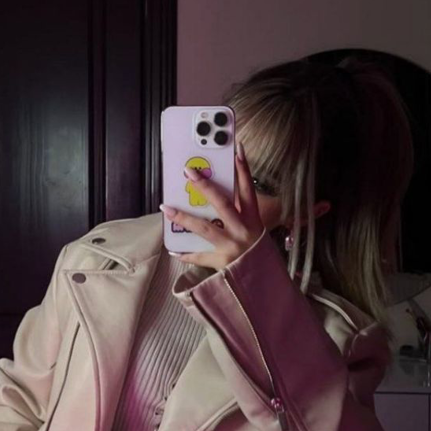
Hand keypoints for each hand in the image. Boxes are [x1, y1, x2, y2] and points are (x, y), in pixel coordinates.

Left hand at [160, 144, 263, 271]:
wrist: (263, 280)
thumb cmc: (256, 251)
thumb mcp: (254, 229)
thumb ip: (239, 213)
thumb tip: (213, 196)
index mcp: (253, 218)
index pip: (248, 190)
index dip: (243, 169)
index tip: (238, 150)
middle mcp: (242, 229)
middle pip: (222, 203)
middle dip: (205, 186)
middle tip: (189, 172)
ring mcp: (231, 246)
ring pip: (205, 228)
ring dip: (184, 217)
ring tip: (167, 208)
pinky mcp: (222, 262)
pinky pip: (199, 256)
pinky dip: (185, 254)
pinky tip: (172, 249)